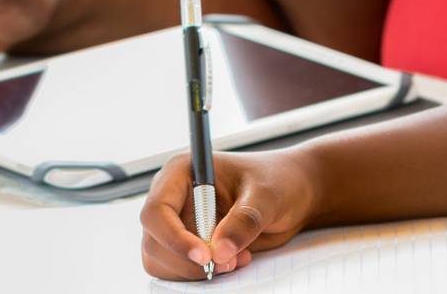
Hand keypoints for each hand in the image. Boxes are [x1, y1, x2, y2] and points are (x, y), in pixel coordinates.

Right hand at [139, 151, 317, 279]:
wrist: (291, 195)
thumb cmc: (278, 181)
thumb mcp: (267, 196)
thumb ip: (244, 220)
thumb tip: (219, 252)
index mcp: (182, 173)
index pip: (156, 211)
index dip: (174, 237)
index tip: (205, 255)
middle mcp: (172, 198)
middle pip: (155, 241)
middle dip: (188, 260)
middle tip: (228, 262)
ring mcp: (176, 222)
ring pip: (161, 260)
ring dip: (195, 270)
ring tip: (236, 260)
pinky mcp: (185, 244)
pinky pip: (176, 269)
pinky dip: (201, 274)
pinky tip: (233, 260)